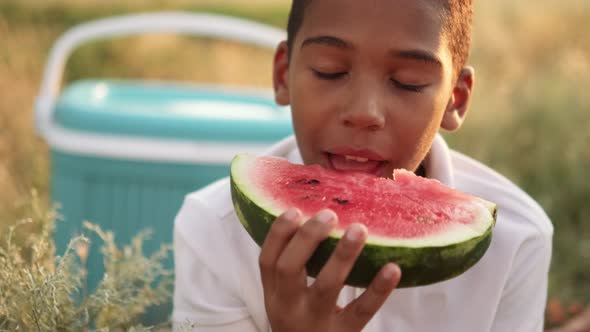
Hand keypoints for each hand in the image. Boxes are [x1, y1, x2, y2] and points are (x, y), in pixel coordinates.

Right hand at [259, 208, 400, 331]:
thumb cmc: (301, 322)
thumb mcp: (286, 299)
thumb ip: (293, 268)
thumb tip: (313, 217)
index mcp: (274, 295)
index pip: (267, 260)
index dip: (278, 233)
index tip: (294, 209)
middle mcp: (289, 307)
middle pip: (289, 269)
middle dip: (308, 238)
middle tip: (329, 214)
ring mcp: (316, 322)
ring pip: (327, 286)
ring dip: (342, 255)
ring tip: (359, 229)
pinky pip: (362, 310)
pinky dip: (378, 289)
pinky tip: (392, 268)